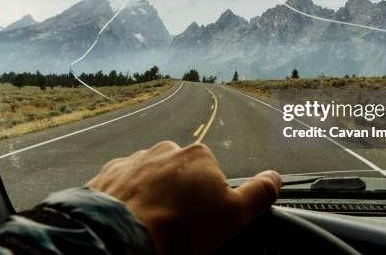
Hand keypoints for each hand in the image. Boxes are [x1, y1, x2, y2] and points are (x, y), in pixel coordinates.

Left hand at [86, 140, 281, 253]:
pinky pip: (124, 185)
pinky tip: (130, 220)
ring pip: (151, 179)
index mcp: (199, 155)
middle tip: (176, 227)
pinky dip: (127, 200)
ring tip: (150, 226)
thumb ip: (258, 193)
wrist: (120, 236)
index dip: (209, 204)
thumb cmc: (179, 228)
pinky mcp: (109, 174)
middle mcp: (166, 149)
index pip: (212, 177)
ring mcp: (134, 159)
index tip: (200, 223)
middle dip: (179, 197)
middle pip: (181, 176)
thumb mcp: (233, 215)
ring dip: (152, 197)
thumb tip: (276, 177)